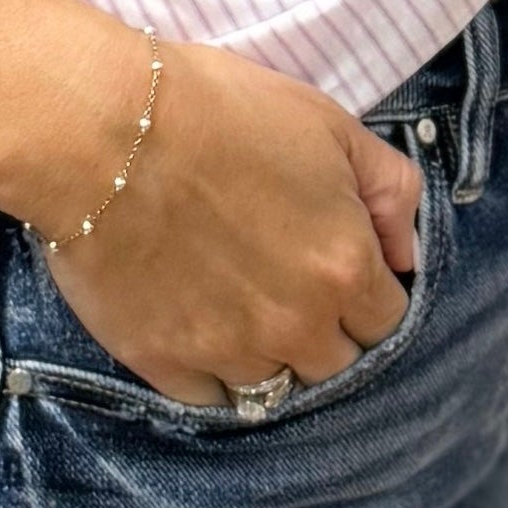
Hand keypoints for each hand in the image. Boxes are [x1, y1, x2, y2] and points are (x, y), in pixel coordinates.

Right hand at [22, 29, 422, 408]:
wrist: (102, 127)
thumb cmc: (217, 110)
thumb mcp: (328, 123)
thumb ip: (390, 190)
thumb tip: (405, 255)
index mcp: (345, 268)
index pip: (387, 321)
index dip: (366, 294)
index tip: (335, 269)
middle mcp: (297, 325)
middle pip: (335, 364)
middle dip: (323, 330)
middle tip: (284, 284)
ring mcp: (229, 352)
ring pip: (274, 387)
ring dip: (267, 355)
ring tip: (237, 306)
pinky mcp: (165, 364)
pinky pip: (208, 398)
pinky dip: (210, 373)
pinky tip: (196, 327)